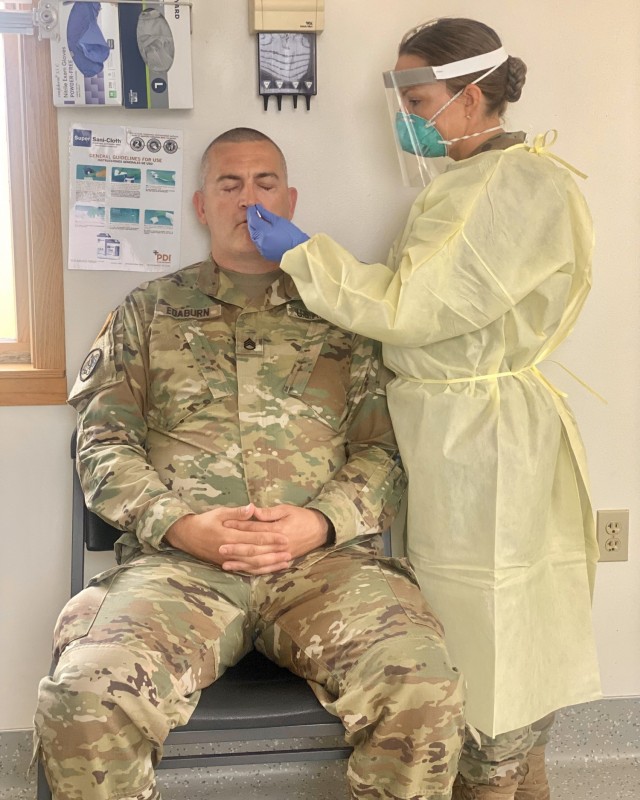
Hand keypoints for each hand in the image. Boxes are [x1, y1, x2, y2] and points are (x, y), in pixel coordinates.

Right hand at [164, 504, 292, 573]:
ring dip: (270, 564)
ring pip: (252, 565)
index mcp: (228, 536)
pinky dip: (260, 570)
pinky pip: (246, 570)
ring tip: (286, 562)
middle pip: (256, 554)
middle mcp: (229, 550)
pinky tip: (271, 569)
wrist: (186, 536)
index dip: (270, 538)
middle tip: (290, 552)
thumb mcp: (219, 513)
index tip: (284, 538)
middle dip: (274, 553)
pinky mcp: (227, 565)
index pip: (254, 538)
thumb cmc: (204, 522)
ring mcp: (228, 560)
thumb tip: (252, 508)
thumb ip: (237, 513)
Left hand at [222, 504, 328, 567]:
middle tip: (220, 548)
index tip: (225, 525)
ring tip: (225, 564)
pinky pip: (266, 569)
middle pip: (254, 548)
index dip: (240, 527)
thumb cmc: (302, 517)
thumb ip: (268, 512)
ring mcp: (280, 555)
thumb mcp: (286, 509)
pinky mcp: (282, 561)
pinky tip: (241, 570)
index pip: (255, 529)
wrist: (320, 530)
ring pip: (258, 562)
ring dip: (241, 564)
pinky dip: (252, 571)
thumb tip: (251, 510)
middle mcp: (278, 545)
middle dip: (236, 549)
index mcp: (278, 530)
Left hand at [247, 204, 308, 261]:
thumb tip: (258, 208)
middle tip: (253, 213)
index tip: (253, 207)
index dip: (252, 212)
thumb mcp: (279, 221)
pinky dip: (257, 237)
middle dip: (251, 220)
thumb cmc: (292, 235)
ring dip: (254, 229)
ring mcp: (261, 248)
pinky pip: (257, 243)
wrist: (297, 250)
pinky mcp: (264, 253)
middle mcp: (260, 241)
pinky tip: (261, 233)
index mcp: (264, 232)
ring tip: (257, 222)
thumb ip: (267, 215)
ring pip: (253, 236)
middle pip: (251, 228)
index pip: (254, 220)